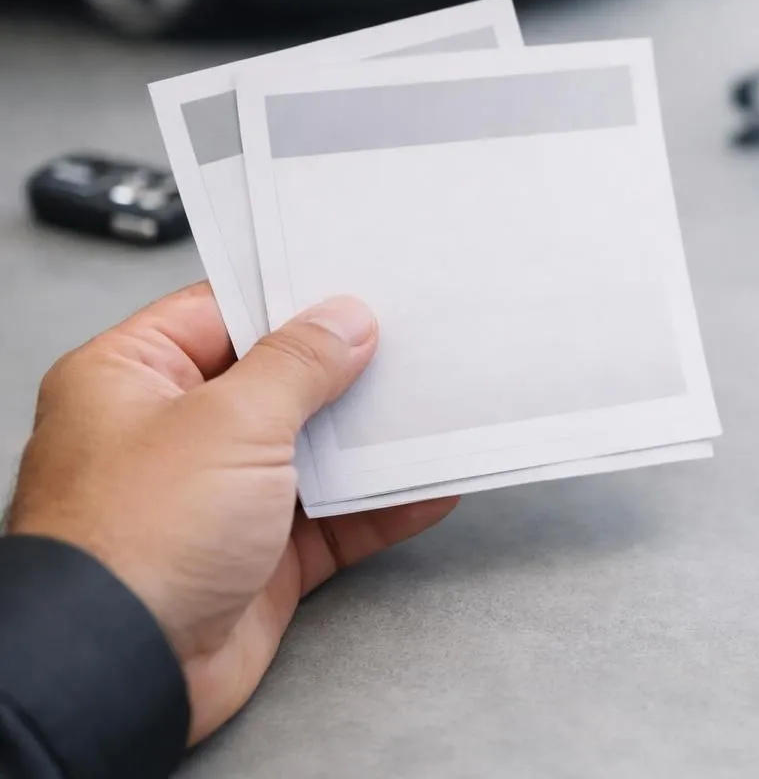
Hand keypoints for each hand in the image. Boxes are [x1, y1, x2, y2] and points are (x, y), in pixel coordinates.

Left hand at [6, 283, 456, 743]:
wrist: (124, 671)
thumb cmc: (134, 541)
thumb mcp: (229, 421)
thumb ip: (297, 364)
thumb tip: (343, 322)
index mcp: (131, 379)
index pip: (221, 314)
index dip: (291, 301)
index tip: (357, 291)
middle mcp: (170, 435)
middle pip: (275, 384)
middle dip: (344, 373)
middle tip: (409, 346)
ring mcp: (216, 499)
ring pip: (311, 454)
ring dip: (370, 442)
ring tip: (431, 411)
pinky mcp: (257, 559)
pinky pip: (333, 521)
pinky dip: (381, 507)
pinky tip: (426, 488)